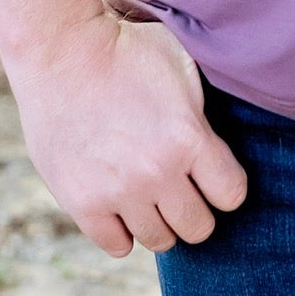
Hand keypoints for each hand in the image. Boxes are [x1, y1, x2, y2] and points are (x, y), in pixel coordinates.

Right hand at [5, 10, 248, 256]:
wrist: (62, 51)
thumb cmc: (127, 50)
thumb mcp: (181, 63)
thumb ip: (205, 106)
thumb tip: (225, 129)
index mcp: (188, 137)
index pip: (232, 194)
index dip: (226, 185)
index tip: (214, 175)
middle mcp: (157, 172)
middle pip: (199, 227)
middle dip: (196, 208)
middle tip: (182, 188)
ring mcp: (118, 192)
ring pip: (159, 240)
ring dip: (160, 220)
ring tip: (151, 194)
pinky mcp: (82, 203)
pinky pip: (117, 246)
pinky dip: (122, 231)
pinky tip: (122, 205)